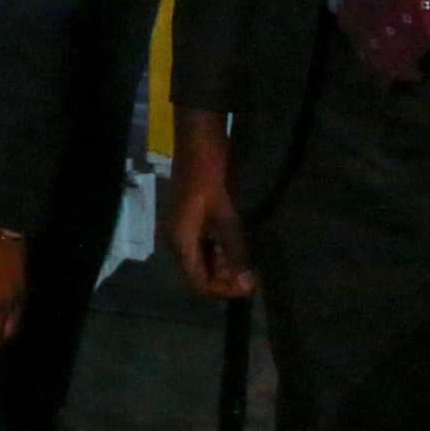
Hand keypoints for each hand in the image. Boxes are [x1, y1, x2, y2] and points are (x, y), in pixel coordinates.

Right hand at [169, 108, 255, 298]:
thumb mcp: (227, 215)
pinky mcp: (189, 218)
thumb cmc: (211, 176)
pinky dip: (220, 249)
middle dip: (226, 277)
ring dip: (225, 264)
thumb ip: (235, 249)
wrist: (198, 141)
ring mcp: (181, 228)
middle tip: (253, 272)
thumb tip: (245, 282)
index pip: (199, 282)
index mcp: (181, 241)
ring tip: (248, 259)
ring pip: (202, 259)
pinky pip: (203, 244)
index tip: (250, 285)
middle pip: (198, 273)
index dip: (224, 290)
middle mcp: (176, 239)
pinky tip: (237, 242)